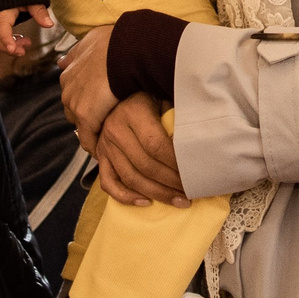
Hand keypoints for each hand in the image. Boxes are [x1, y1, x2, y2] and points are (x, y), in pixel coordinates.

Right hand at [0, 4, 56, 59]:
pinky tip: (21, 39)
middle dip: (9, 47)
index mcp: (3, 10)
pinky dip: (9, 39)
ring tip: (27, 43)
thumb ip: (39, 12)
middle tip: (23, 52)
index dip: (6, 40)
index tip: (13, 50)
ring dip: (10, 44)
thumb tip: (49, 24)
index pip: (2, 28)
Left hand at [59, 27, 118, 152]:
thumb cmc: (115, 43)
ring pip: (81, 125)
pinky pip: (88, 139)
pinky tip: (104, 150)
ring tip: (107, 136)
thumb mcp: (89, 42)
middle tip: (104, 120)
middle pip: (74, 111)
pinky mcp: (86, 118)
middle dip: (86, 116)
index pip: (73, 95)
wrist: (126, 51)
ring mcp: (75, 105)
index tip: (97, 106)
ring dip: (92, 130)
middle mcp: (67, 91)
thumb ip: (75, 54)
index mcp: (68, 75)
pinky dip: (95, 145)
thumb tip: (61, 61)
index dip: (86, 101)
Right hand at [95, 94, 186, 208]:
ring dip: (156, 193)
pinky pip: (108, 183)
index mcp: (133, 112)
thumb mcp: (163, 98)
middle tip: (190, 193)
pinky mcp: (100, 157)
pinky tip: (145, 203)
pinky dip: (125, 197)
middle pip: (145, 165)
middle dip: (170, 183)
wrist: (119, 94)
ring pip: (130, 177)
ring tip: (177, 201)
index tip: (193, 174)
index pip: (156, 145)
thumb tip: (198, 142)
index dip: (175, 163)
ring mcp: (105, 145)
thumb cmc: (150, 97)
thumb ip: (175, 117)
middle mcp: (115, 129)